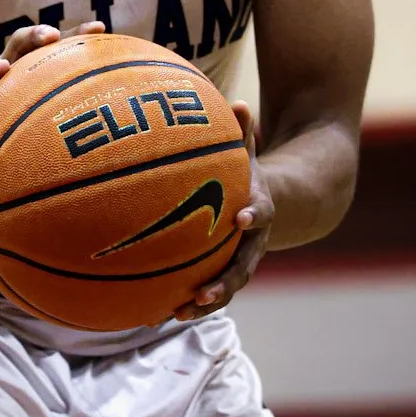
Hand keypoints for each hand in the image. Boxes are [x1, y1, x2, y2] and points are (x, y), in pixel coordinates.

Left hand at [0, 20, 107, 142]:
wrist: (0, 122)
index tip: (1, 69)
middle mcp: (13, 63)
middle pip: (19, 42)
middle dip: (33, 36)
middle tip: (50, 36)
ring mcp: (35, 62)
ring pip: (51, 43)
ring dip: (70, 34)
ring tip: (93, 29)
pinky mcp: (55, 65)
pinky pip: (73, 52)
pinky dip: (86, 41)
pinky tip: (101, 32)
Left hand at [175, 103, 272, 321]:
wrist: (263, 208)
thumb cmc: (245, 177)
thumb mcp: (246, 153)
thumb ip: (242, 132)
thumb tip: (236, 102)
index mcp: (259, 210)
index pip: (261, 213)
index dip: (254, 217)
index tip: (241, 219)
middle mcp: (252, 244)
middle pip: (243, 268)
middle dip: (225, 283)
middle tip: (205, 293)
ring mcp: (238, 263)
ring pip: (225, 289)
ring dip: (202, 304)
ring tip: (176, 314)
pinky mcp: (222, 274)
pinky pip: (204, 293)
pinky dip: (183, 304)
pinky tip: (152, 315)